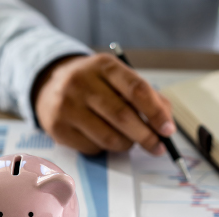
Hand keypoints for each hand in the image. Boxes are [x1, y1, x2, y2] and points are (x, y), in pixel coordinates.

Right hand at [33, 53, 175, 154]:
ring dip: (126, 145)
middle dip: (146, 136)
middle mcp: (81, 82)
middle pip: (123, 116)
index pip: (136, 90)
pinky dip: (104, 149)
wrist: (50, 84)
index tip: (168, 130)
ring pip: (109, 137)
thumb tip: (166, 125)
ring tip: (128, 140)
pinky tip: (100, 137)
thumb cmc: (95, 85)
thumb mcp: (119, 80)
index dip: (156, 112)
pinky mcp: (58, 128)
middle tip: (158, 147)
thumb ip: (148, 98)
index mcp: (104, 66)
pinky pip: (92, 148)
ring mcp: (67, 105)